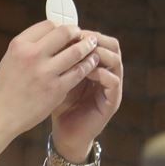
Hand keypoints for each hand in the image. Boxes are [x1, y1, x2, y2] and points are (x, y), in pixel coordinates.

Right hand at [0, 21, 101, 162]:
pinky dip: (88, 66)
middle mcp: (32, 55)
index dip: (62, 27)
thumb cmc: (5, 89)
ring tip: (93, 48)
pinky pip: (79, 72)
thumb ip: (30, 47)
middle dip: (78, 33)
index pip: (49, 25)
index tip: (68, 33)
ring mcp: (44, 72)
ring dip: (88, 48)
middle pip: (65, 32)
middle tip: (85, 37)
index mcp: (19, 45)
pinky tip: (91, 65)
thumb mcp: (11, 60)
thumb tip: (55, 36)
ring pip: (76, 51)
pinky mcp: (55, 89)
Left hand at [51, 31, 122, 164]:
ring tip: (83, 53)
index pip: (100, 40)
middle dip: (96, 40)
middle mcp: (107, 73)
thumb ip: (58, 60)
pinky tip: (87, 71)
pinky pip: (113, 81)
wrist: (64, 135)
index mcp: (96, 66)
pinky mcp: (112, 102)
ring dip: (99, 54)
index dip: (87, 33)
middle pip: (112, 45)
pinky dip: (101, 73)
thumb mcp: (56, 79)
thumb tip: (48, 36)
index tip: (71, 30)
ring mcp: (112, 87)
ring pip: (116, 60)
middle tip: (80, 39)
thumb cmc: (58, 106)